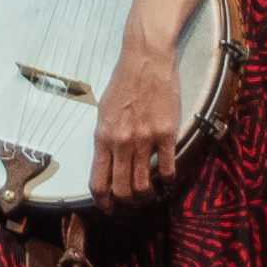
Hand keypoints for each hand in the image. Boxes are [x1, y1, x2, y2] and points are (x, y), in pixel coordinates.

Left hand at [88, 18, 185, 204]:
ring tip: (149, 194)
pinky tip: (167, 181)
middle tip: (131, 204)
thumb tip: (106, 163)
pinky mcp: (167, 133)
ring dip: (146, 196)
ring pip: (144, 185)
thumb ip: (105, 138)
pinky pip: (168, 168)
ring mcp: (145, 138)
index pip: (98, 182)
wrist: (146, 58)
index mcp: (102, 137)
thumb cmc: (124, 81)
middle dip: (125, 204)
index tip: (108, 208)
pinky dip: (167, 181)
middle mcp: (121, 142)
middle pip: (121, 190)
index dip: (102, 202)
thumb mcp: (104, 110)